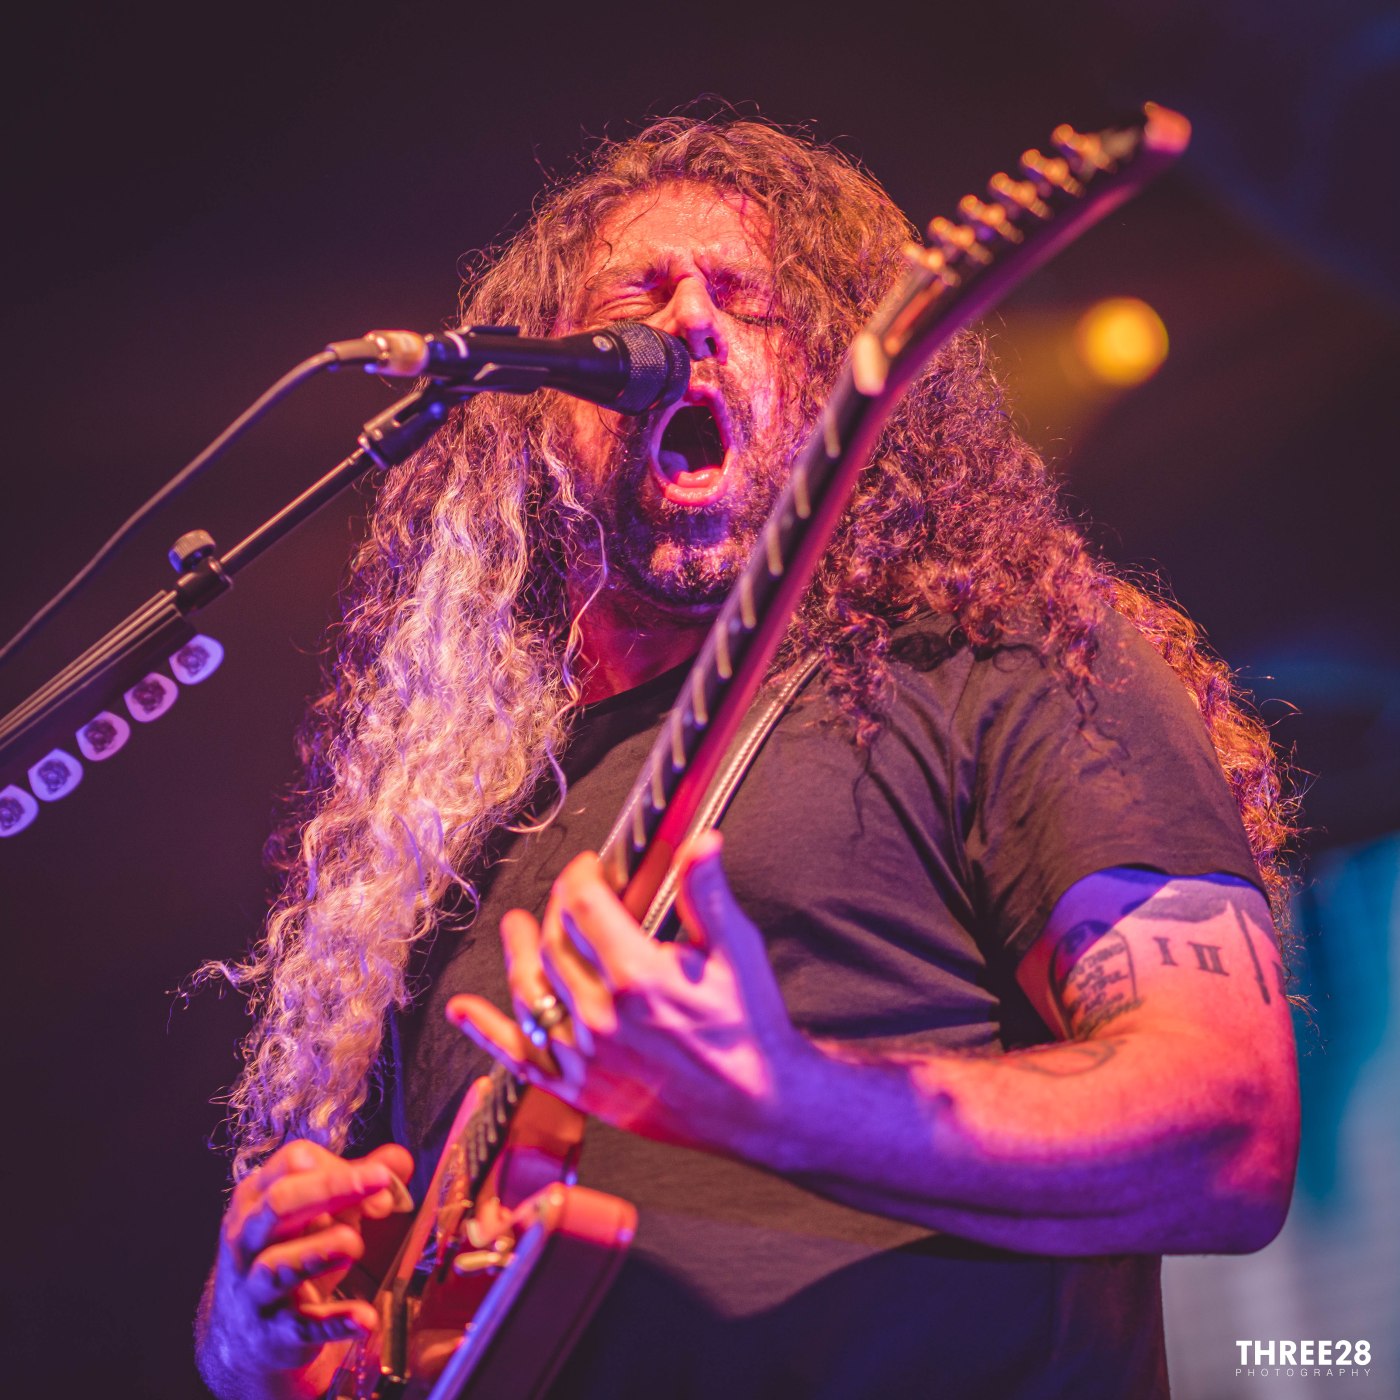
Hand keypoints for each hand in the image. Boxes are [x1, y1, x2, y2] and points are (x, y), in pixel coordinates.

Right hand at [199, 1139, 412, 1396]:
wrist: (244, 1338)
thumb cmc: (290, 1254)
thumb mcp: (319, 1212)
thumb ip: (359, 1181)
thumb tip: (399, 1159)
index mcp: (257, 1198)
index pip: (293, 1162)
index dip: (338, 1165)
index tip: (379, 1178)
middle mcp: (248, 1240)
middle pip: (280, 1203)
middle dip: (331, 1188)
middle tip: (380, 1181)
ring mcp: (255, 1289)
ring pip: (278, 1265)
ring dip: (321, 1250)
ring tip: (355, 1244)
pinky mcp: (274, 1333)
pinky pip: (303, 1325)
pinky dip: (335, 1321)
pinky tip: (366, 1318)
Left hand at [447, 832, 811, 1159]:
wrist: (760, 1107)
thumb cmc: (751, 1029)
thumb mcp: (737, 951)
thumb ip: (707, 895)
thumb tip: (701, 842)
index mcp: (638, 975)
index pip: (585, 905)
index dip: (581, 876)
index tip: (589, 868)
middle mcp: (602, 1014)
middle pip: (555, 943)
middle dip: (556, 909)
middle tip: (566, 897)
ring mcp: (585, 1055)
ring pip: (530, 990)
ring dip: (516, 953)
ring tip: (514, 928)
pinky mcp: (579, 1090)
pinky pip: (520, 1056)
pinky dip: (485, 1031)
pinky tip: (462, 1011)